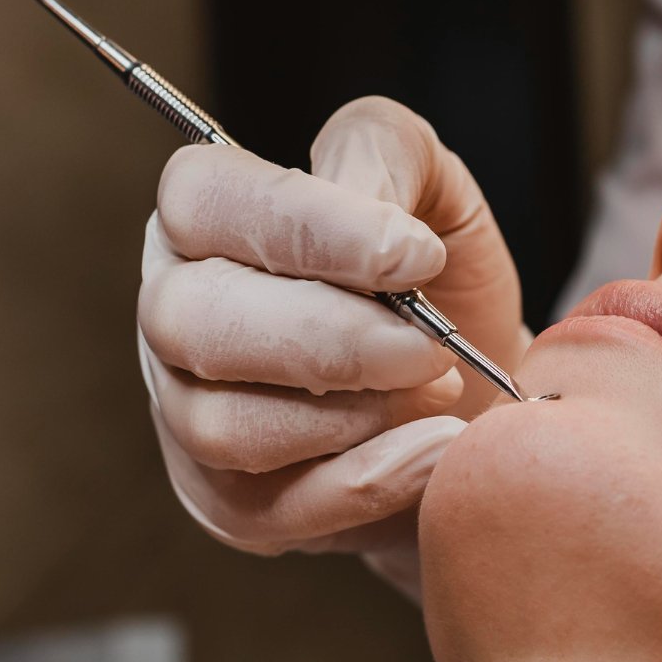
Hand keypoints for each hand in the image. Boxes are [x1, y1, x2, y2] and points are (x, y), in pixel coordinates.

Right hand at [139, 97, 523, 594]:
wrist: (485, 394)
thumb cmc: (444, 286)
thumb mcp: (435, 191)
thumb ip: (387, 154)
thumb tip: (360, 193)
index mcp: (209, 218)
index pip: (202, 199)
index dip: (307, 227)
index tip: (414, 254)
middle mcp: (175, 312)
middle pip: (196, 322)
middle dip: (337, 338)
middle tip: (434, 345)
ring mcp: (187, 416)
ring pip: (227, 426)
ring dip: (357, 414)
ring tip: (440, 390)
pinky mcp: (227, 503)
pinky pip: (275, 508)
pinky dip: (374, 481)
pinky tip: (439, 449)